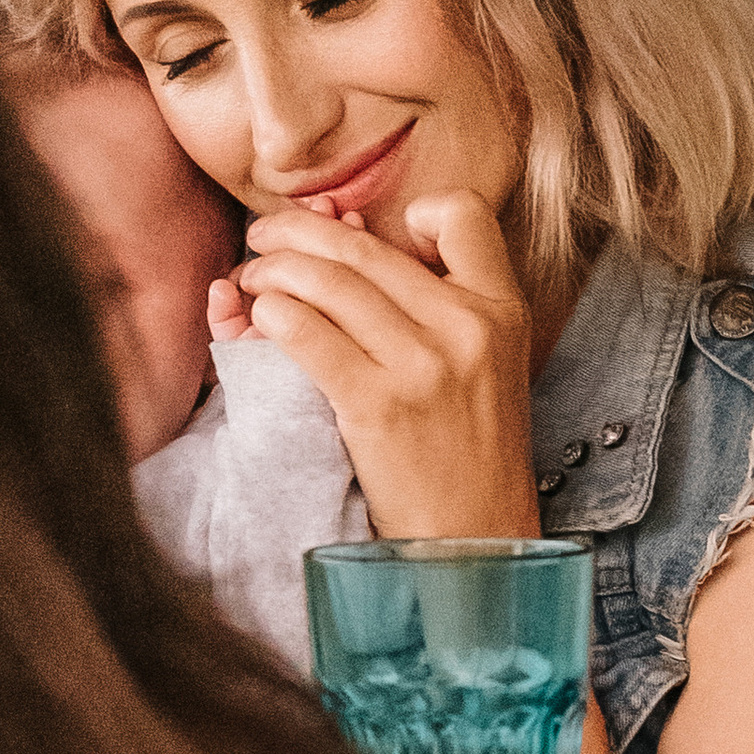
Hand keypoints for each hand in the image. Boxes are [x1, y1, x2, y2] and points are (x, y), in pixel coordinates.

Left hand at [228, 193, 538, 540]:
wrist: (473, 541)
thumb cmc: (469, 453)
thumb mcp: (486, 365)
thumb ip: (437, 301)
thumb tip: (349, 232)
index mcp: (502, 309)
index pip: (461, 212)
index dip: (407, 211)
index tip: (368, 236)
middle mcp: (468, 327)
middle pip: (365, 248)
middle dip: (296, 233)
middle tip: (264, 238)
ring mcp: (424, 366)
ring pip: (328, 282)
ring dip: (271, 271)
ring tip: (252, 280)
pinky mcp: (378, 405)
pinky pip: (307, 333)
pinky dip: (270, 315)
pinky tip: (258, 318)